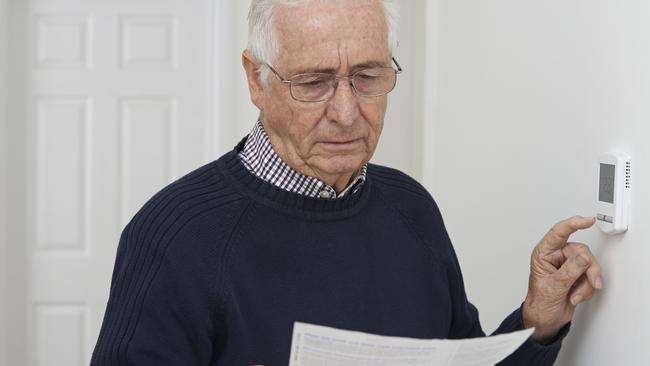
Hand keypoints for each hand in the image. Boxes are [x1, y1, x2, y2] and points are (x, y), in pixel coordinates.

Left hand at [522, 215, 602, 342]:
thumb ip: (569, 271)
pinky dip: (587, 288)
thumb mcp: (554, 287)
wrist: (545, 319)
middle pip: (581, 251)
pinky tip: (576, 295)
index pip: (558, 233)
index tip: (588, 221)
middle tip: (589, 283)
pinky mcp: (577, 274)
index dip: (573, 224)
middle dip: (587, 270)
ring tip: (576, 295)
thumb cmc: (540, 303)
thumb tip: (583, 257)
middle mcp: (555, 256)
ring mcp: (567, 265)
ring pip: (589, 264)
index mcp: (543, 254)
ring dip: (587, 282)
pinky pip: (591, 275)